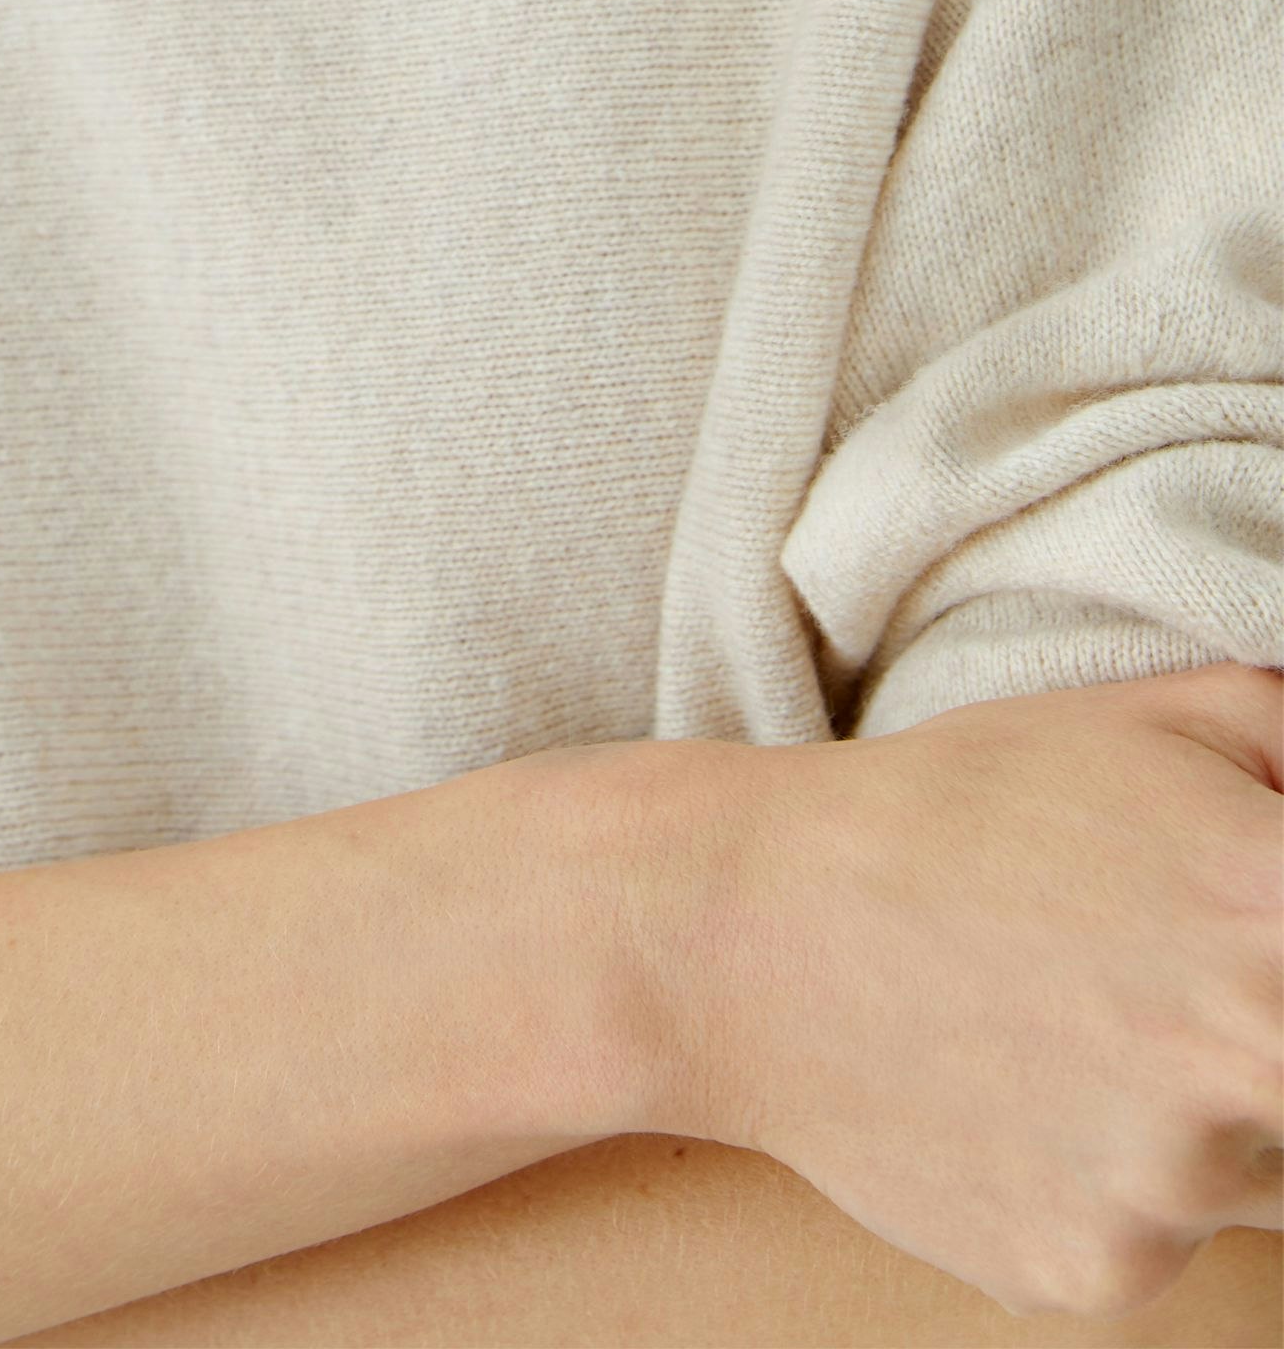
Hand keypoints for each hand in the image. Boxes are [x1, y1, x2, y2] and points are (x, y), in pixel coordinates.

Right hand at [669, 662, 1283, 1321]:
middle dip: (1262, 1042)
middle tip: (1162, 990)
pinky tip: (1024, 1094)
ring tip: (1084, 1026)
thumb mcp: (1169, 717)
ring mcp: (1176, 1185)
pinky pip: (1159, 1242)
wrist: (759, 925)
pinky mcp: (1101, 1274)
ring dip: (1206, 1121)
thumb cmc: (970, 805)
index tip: (1255, 972)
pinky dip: (1109, 1183)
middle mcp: (1256, 1062)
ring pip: (1265, 1178)